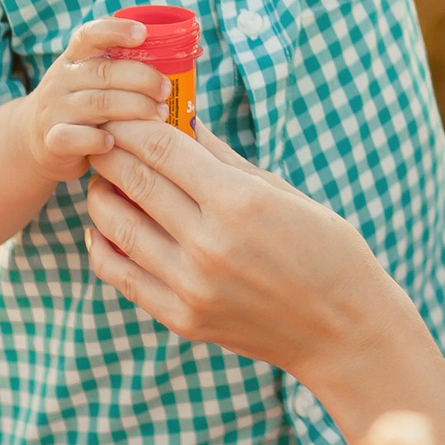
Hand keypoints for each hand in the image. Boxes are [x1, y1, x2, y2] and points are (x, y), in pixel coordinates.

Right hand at [18, 17, 167, 181]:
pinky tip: (115, 142)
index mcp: (77, 57)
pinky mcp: (52, 139)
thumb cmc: (85, 104)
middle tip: (166, 90)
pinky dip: (96, 140)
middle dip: (142, 79)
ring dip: (134, 109)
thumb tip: (184, 59)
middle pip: (105, 71)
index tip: (142, 33)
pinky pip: (74, 137)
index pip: (91, 34)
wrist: (37, 139)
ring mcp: (55, 108)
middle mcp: (63, 78)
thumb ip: (125, 68)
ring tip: (160, 116)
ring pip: (97, 104)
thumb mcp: (96, 79)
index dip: (116, 30)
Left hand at [83, 118, 390, 379]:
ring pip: (117, 227)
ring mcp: (191, 286)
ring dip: (101, 195)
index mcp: (240, 202)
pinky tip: (105, 228)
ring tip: (104, 180)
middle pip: (134, 182)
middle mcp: (208, 243)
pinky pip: (122, 276)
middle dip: (110, 153)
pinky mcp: (182, 319)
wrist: (343, 330)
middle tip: (101, 139)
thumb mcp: (284, 193)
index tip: (120, 114)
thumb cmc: (327, 250)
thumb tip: (186, 122)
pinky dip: (103, 247)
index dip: (132, 125)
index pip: (163, 149)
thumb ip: (226, 160)